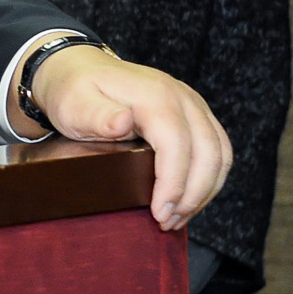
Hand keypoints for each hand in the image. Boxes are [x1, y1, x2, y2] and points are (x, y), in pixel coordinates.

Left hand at [17, 45, 231, 230]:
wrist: (80, 71)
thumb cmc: (74, 91)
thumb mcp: (73, 104)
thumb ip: (96, 115)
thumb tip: (123, 122)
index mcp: (153, 95)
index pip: (176, 143)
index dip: (173, 182)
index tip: (159, 212)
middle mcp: (181, 97)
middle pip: (207, 152)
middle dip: (192, 194)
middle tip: (167, 222)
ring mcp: (193, 105)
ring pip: (219, 155)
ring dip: (203, 192)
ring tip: (176, 218)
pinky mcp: (196, 116)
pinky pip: (217, 151)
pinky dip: (208, 180)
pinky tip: (187, 201)